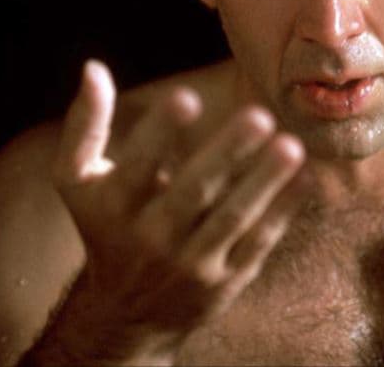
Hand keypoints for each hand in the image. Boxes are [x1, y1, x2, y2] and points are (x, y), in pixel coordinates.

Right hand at [49, 60, 306, 356]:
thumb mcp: (78, 181)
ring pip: (232, 219)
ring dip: (265, 181)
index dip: (159, 132)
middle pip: (193, 192)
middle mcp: (151, 239)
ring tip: (291, 146)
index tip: (188, 97)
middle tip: (259, 116)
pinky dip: (283, 211)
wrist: (126, 315)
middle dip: (227, 153)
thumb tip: (93, 67)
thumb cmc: (106, 227)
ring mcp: (190, 264)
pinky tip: (305, 177)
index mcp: (115, 207)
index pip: (137, 166)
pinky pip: (257, 243)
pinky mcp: (224, 282)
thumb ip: (85, 125)